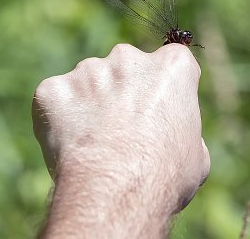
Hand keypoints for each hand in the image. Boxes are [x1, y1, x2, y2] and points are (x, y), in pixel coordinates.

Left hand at [32, 44, 209, 237]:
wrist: (115, 191)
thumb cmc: (164, 176)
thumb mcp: (196, 154)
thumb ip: (182, 128)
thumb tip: (171, 135)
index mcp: (172, 66)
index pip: (171, 62)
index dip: (164, 86)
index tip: (159, 108)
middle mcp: (129, 58)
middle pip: (127, 68)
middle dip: (125, 91)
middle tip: (124, 129)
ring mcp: (88, 70)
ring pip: (90, 82)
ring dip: (92, 103)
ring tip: (95, 144)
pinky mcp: (53, 89)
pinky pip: (57, 99)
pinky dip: (60, 117)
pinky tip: (71, 146)